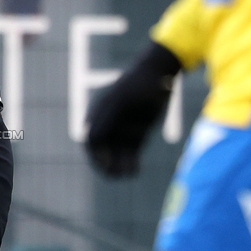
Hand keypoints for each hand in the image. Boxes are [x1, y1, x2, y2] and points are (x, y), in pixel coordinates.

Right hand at [86, 42, 181, 176]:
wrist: (161, 75)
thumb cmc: (138, 84)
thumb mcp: (121, 101)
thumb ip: (105, 119)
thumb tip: (90, 139)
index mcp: (98, 113)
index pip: (91, 140)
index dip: (95, 155)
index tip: (104, 165)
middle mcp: (108, 123)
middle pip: (103, 151)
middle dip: (107, 164)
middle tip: (114, 175)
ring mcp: (123, 129)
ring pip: (117, 154)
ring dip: (120, 166)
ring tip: (128, 173)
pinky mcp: (137, 135)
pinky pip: (131, 153)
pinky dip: (131, 163)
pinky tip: (135, 170)